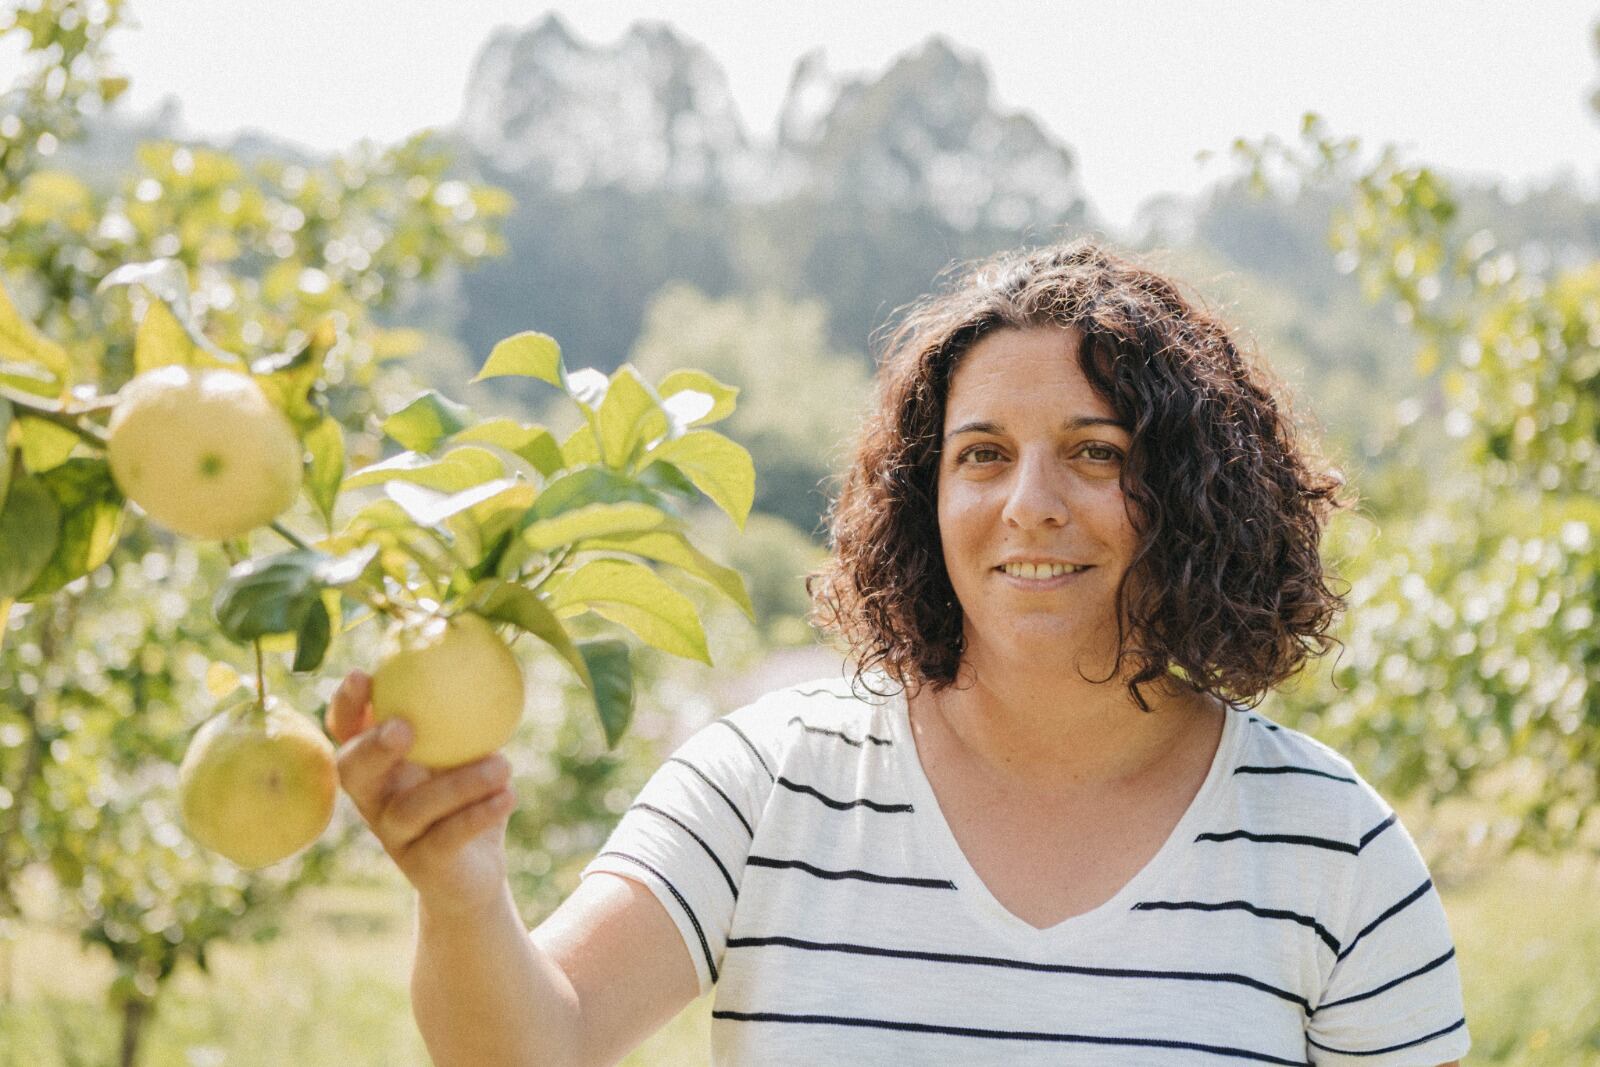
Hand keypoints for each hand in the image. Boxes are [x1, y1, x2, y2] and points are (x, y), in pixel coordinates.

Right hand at [326, 669, 516, 918]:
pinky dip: (479, 814)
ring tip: (503, 764)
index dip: (346, 706)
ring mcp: (395, 836)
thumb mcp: (464, 751)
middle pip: (353, 772)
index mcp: (379, 764)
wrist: (474, 873)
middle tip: (405, 726)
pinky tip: (509, 795)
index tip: (361, 675)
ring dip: (459, 783)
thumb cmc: (467, 796)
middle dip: (373, 747)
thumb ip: (463, 715)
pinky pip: (446, 838)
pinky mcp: (423, 866)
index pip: (346, 732)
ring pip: (412, 809)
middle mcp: (375, 799)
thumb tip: (488, 653)